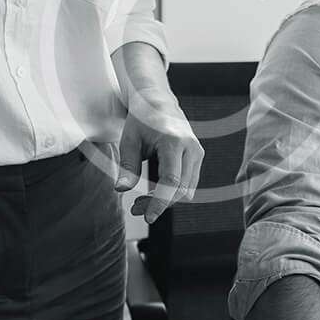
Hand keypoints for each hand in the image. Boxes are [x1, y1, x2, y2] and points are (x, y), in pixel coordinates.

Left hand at [112, 95, 203, 224]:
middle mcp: (191, 148)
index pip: (171, 181)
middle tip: (134, 208)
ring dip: (165, 201)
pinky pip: (187, 184)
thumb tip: (121, 189)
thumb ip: (128, 166)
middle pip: (180, 190)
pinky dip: (171, 193)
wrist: (158, 102)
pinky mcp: (197, 158)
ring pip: (186, 191)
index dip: (160, 202)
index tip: (147, 217)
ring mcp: (197, 153)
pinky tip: (152, 192)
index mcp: (174, 142)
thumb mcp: (129, 141)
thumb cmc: (142, 120)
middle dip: (158, 204)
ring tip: (140, 202)